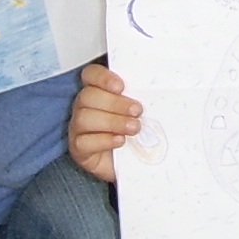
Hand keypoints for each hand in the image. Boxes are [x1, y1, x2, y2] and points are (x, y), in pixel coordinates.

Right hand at [68, 63, 139, 181]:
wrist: (133, 164)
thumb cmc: (137, 132)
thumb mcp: (142, 112)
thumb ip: (142, 98)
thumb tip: (159, 89)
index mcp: (98, 91)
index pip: (91, 75)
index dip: (103, 78)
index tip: (121, 86)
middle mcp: (84, 107)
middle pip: (88, 96)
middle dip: (115, 103)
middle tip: (137, 111)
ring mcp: (78, 128)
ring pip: (84, 118)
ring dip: (112, 122)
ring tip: (134, 128)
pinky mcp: (79, 149)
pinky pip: (83, 142)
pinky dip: (104, 140)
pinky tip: (120, 141)